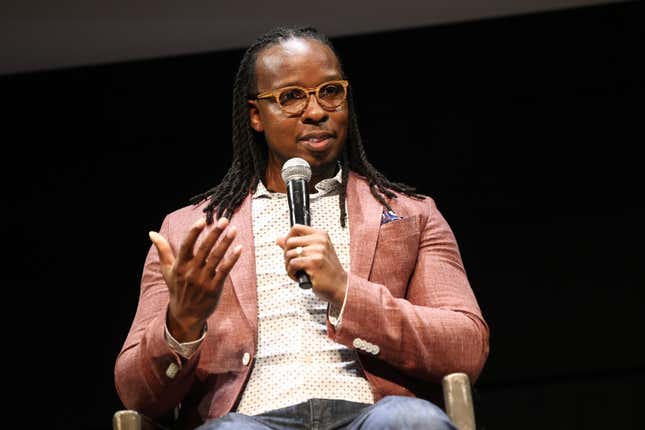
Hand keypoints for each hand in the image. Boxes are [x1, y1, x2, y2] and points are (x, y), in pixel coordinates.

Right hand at [149, 217, 241, 341]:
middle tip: (224, 220)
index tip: (202, 220)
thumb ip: (162, 250)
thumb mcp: (168, 270)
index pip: (186, 245)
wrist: (185, 314)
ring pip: (216, 258)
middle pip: (204, 249)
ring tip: (234, 230)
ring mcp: (203, 280)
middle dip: (214, 233)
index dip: (193, 232)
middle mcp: (191, 272)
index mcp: (180, 265)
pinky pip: (224, 271)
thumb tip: (151, 233)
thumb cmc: (177, 288)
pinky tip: (239, 248)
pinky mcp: (214, 288)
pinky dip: (232, 259)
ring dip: (225, 243)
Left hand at [276, 225, 346, 305]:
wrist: (339, 285)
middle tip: (293, 264)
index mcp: (321, 235)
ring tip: (297, 272)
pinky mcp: (313, 263)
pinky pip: (292, 264)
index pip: (296, 228)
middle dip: (286, 255)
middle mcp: (320, 241)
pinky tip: (299, 276)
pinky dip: (291, 273)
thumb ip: (297, 245)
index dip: (287, 238)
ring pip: (289, 254)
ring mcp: (317, 251)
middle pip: (289, 242)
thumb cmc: (327, 271)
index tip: (288, 248)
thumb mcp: (314, 253)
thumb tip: (279, 239)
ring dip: (289, 266)